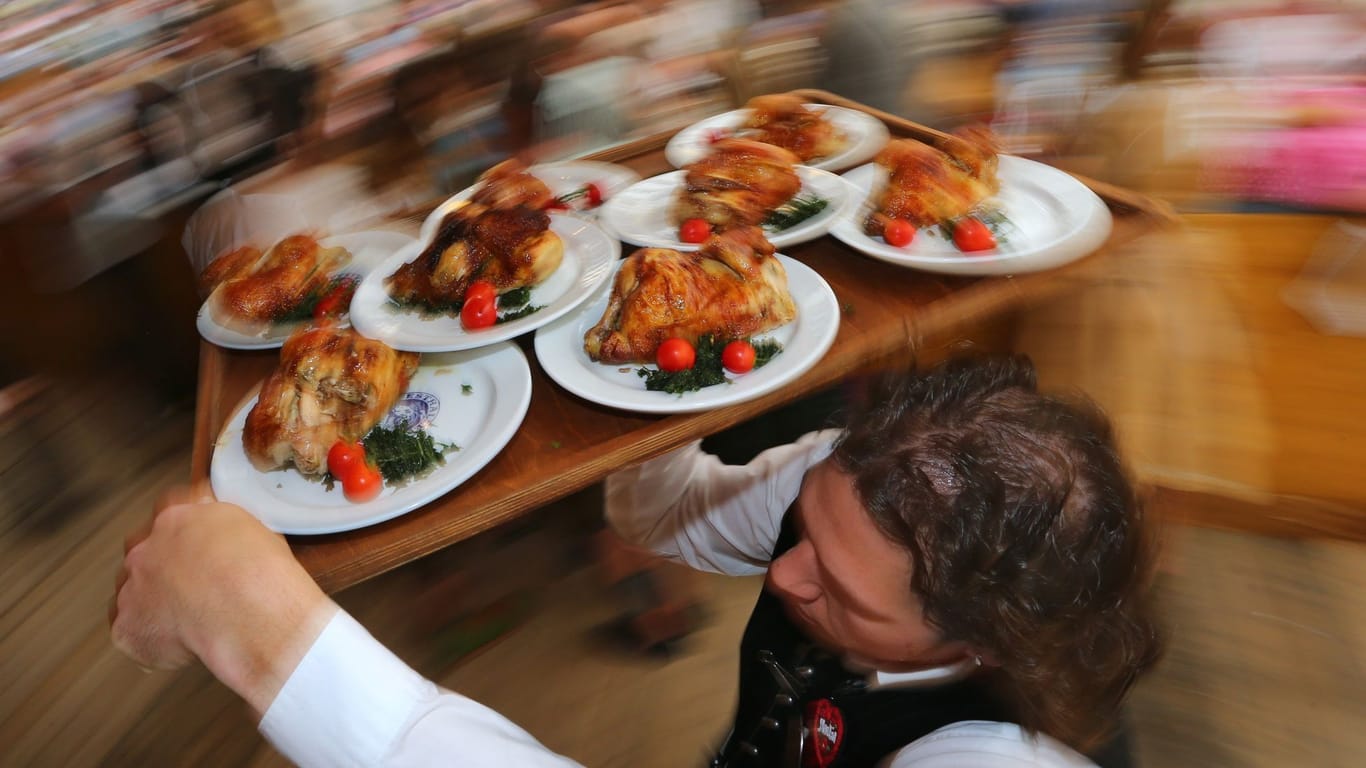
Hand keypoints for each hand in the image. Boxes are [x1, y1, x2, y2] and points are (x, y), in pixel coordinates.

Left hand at [110, 485, 335, 716]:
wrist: (249, 614)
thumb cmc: (261, 574)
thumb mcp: (254, 530)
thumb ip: (225, 530)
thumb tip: (227, 539)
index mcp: (177, 519)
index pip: (168, 512)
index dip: (183, 532)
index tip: (194, 545)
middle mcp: (146, 549)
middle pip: (142, 554)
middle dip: (162, 569)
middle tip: (192, 588)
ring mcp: (132, 588)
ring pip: (133, 594)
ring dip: (153, 604)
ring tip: (190, 621)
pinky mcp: (127, 626)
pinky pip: (132, 633)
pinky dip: (152, 640)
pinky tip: (182, 644)